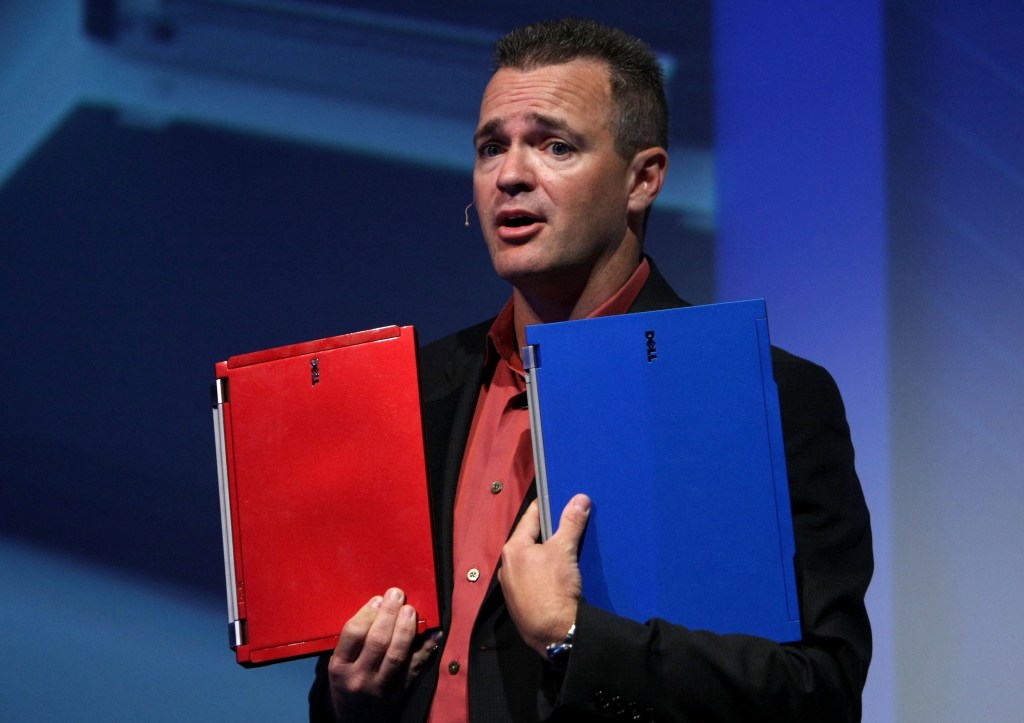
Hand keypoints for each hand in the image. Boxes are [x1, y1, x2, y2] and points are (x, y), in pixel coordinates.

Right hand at [327, 587, 439, 720]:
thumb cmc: (347, 685)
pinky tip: (433, 633)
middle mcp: (360, 677)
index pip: (353, 633)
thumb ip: (353, 642)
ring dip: (406, 628)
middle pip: (377, 640)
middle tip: (397, 595)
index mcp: (340, 667)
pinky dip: (427, 648)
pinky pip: (415, 667)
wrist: (355, 722)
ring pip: (397, 653)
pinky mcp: (400, 691)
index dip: (368, 613)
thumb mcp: (339, 665)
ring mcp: (381, 686)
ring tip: (410, 610)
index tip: (377, 599)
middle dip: (389, 613)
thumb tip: (377, 606)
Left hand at [498, 494, 590, 655]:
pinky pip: (533, 579)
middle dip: (550, 532)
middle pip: (531, 540)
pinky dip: (545, 573)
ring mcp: (512, 587)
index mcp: (513, 549)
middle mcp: (507, 566)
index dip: (547, 505)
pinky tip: (560, 576)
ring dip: (548, 555)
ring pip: (532, 561)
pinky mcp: (520, 603)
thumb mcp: (564, 551)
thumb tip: (580, 499)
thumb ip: (571, 523)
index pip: (531, 517)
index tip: (560, 498)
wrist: (554, 634)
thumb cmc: (553, 589)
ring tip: (568, 549)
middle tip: (570, 524)